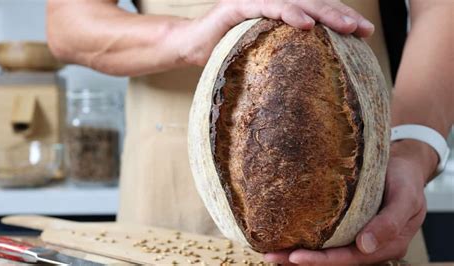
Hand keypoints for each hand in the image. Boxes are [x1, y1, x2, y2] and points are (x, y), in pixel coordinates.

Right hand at [171, 0, 374, 65]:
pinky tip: (306, 24)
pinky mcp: (238, 5)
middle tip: (364, 31)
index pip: (316, 11)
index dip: (340, 19)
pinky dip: (287, 13)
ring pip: (296, 2)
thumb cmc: (227, 54)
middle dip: (340, 16)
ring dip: (323, 13)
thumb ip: (284, 56)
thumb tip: (311, 79)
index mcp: (280, 11)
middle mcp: (270, 0)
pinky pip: (267, 6)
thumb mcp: (262, 55)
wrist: (192, 46)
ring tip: (346, 27)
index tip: (364, 35)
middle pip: (312, 3)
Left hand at [264, 141, 434, 264]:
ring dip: (298, 253)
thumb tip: (365, 246)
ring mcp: (356, 235)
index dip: (322, 260)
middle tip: (272, 256)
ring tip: (270, 252)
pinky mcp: (347, 223)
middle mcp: (368, 245)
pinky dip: (306, 239)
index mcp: (386, 244)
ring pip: (326, 250)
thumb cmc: (405, 179)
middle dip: (302, 260)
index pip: (349, 258)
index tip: (295, 257)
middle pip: (333, 259)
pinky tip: (285, 236)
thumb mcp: (406, 197)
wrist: (403, 164)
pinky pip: (326, 236)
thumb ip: (390, 223)